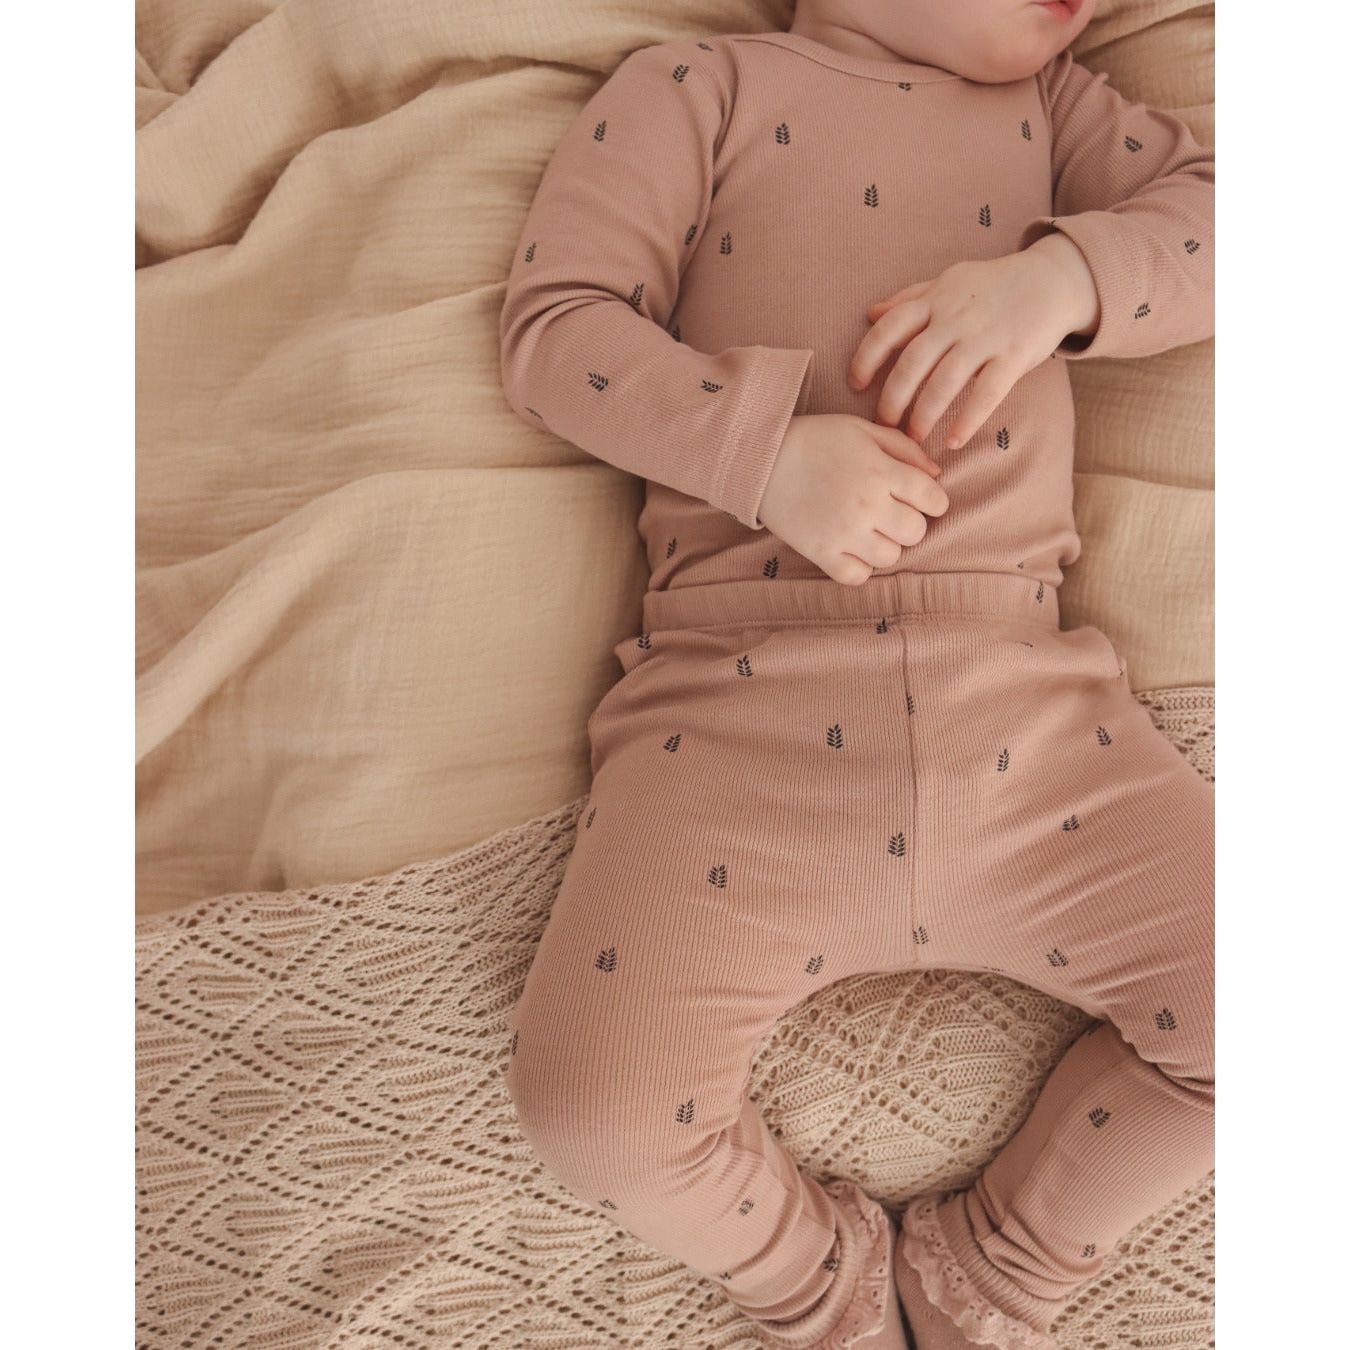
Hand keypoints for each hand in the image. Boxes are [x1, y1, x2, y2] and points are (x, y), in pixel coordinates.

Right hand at [757, 414, 948, 585]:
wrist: (762, 459)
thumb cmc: (815, 440)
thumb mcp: (862, 430)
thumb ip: (903, 448)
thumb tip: (936, 474)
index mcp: (881, 472)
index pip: (932, 498)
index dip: (934, 501)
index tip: (922, 500)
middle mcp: (867, 505)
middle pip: (915, 532)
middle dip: (910, 523)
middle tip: (892, 514)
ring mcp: (844, 532)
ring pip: (890, 557)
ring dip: (886, 546)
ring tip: (870, 532)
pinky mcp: (821, 552)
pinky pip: (857, 576)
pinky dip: (860, 567)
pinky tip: (852, 549)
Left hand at [847, 233, 1100, 448]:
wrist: (1053, 279)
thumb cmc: (992, 286)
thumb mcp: (948, 282)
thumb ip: (910, 299)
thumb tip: (870, 313)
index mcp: (935, 301)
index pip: (889, 328)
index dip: (867, 357)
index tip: (855, 384)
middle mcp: (956, 318)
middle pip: (912, 362)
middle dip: (893, 398)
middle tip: (883, 425)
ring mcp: (986, 337)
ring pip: (945, 381)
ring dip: (924, 414)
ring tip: (913, 439)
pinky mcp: (1015, 355)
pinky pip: (988, 392)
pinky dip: (969, 419)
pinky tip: (954, 442)